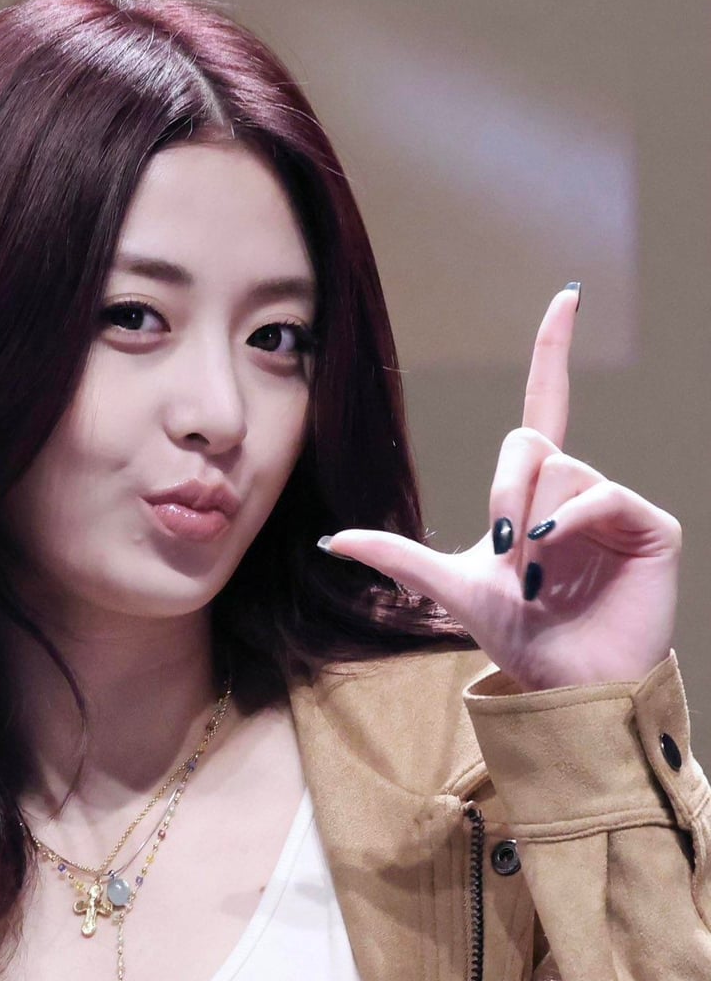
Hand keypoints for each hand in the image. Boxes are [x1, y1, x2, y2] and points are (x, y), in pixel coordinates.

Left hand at [321, 285, 681, 691]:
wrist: (565, 684)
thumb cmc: (521, 637)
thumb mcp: (450, 589)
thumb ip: (397, 556)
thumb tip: (330, 538)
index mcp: (538, 492)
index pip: (545, 403)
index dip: (554, 350)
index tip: (567, 296)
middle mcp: (579, 487)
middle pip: (529, 443)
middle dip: (501, 496)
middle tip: (504, 556)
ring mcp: (616, 505)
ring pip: (559, 470)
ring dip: (531, 526)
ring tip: (535, 578)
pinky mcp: (650, 528)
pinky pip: (600, 494)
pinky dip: (567, 524)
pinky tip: (553, 558)